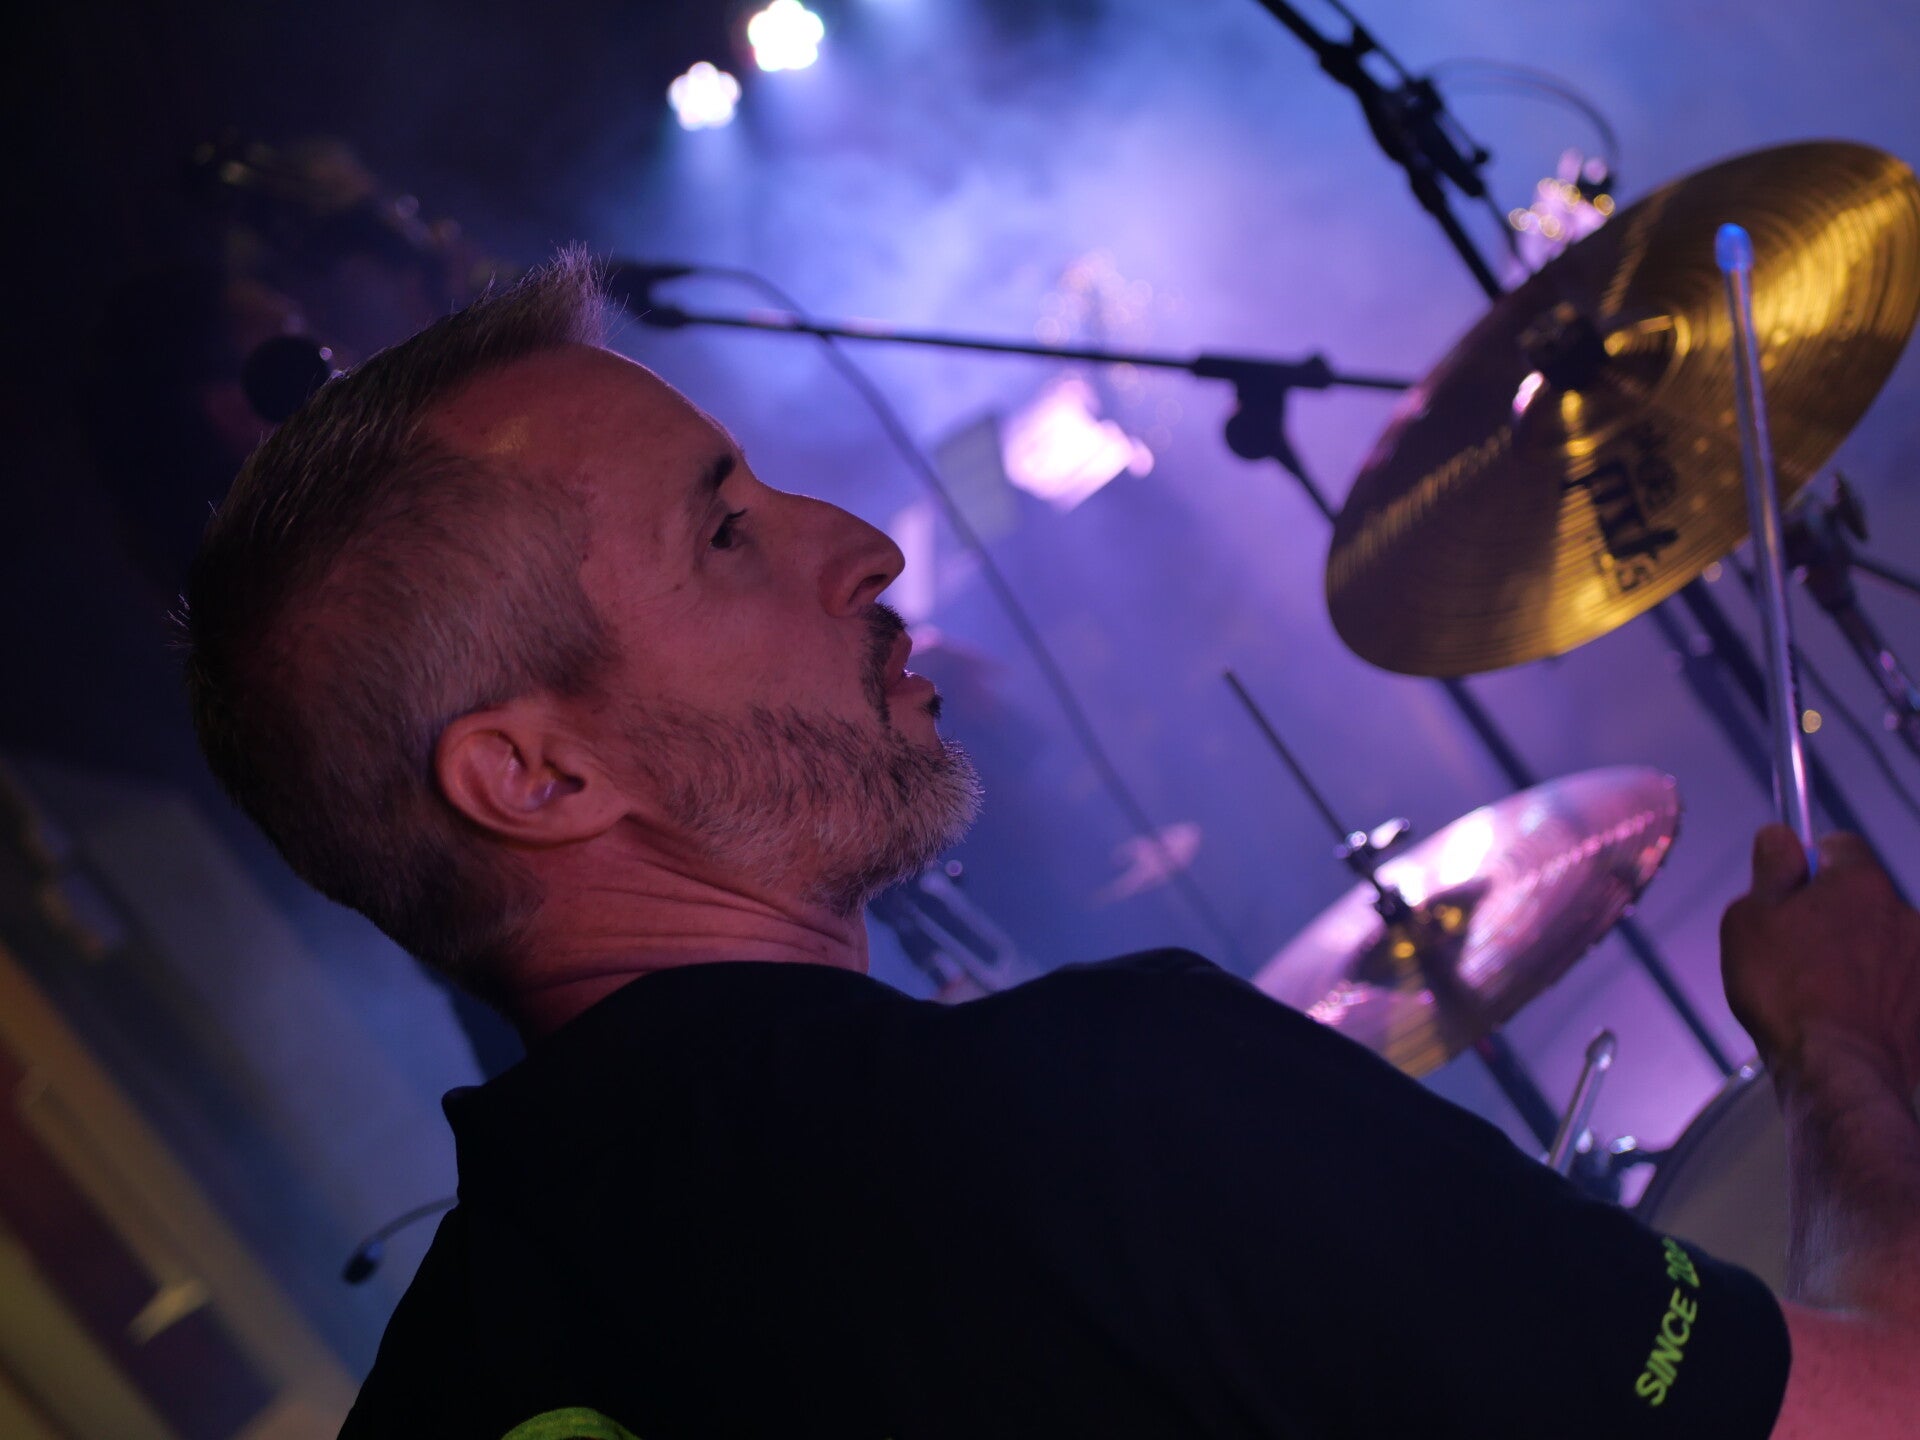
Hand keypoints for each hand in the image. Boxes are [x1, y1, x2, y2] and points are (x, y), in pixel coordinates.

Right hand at [1720, 826, 1919, 1092]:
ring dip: (1857, 956)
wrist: (1839, 1071)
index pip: (1839, 845)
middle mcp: (1904, 913)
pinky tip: (1845, 1017)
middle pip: (1863, 898)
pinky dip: (1876, 994)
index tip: (1788, 890)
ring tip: (1818, 994)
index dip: (1809, 864)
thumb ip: (1770, 870)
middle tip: (1793, 951)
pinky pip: (1896, 985)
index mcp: (1859, 882)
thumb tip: (1779, 837)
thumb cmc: (1786, 992)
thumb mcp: (1749, 919)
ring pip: (1881, 943)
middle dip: (1834, 915)